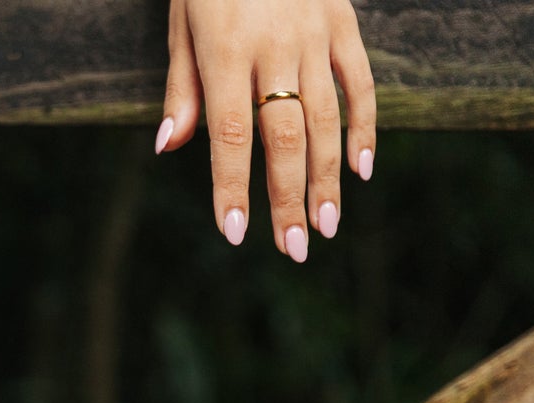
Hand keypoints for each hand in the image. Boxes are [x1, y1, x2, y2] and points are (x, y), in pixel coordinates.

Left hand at [154, 0, 376, 259]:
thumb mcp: (181, 21)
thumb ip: (181, 86)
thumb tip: (169, 147)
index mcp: (226, 50)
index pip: (229, 134)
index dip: (232, 186)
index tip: (236, 233)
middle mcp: (275, 46)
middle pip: (285, 135)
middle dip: (288, 197)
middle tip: (293, 249)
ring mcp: (316, 35)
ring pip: (327, 118)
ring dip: (326, 178)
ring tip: (325, 227)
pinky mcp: (344, 23)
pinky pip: (361, 82)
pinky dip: (364, 127)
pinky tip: (361, 171)